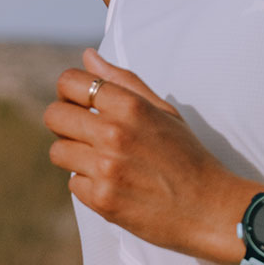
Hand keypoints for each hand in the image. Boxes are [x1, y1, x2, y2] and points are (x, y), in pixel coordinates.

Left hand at [44, 49, 253, 260]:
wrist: (210, 208)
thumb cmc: (187, 156)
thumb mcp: (164, 112)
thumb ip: (124, 82)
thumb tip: (88, 57)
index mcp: (130, 106)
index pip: (70, 82)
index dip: (68, 92)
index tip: (79, 104)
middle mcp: (114, 133)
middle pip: (54, 116)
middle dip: (65, 124)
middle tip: (86, 134)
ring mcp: (105, 168)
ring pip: (58, 152)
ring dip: (75, 156)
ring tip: (105, 162)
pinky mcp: (101, 199)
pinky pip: (73, 184)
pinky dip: (89, 186)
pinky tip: (116, 185)